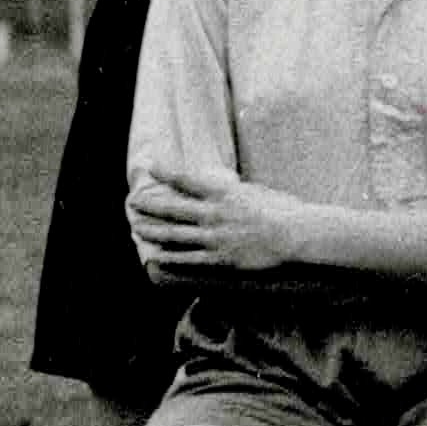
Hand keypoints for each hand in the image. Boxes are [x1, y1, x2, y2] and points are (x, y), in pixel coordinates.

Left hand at [127, 169, 318, 280]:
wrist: (294, 236)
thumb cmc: (285, 212)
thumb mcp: (260, 193)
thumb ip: (239, 192)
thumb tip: (229, 188)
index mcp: (224, 194)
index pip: (187, 180)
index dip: (166, 172)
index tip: (151, 166)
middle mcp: (213, 214)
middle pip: (172, 208)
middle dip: (150, 204)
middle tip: (133, 201)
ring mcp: (213, 237)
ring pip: (174, 234)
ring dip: (152, 230)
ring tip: (137, 227)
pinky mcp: (218, 258)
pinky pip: (188, 258)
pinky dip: (170, 257)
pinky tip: (156, 257)